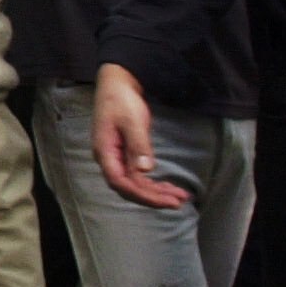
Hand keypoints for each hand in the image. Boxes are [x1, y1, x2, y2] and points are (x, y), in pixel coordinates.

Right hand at [92, 63, 188, 208]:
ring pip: (134, 183)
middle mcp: (108, 159)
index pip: (120, 182)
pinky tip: (168, 187)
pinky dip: (153, 184)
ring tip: (180, 197)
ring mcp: (116, 157)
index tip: (165, 200)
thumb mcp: (132, 121)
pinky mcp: (125, 154)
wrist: (116, 84)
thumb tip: (145, 170)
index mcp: (105, 151)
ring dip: (155, 192)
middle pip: (128, 187)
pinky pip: (138, 175)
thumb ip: (138, 145)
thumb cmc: (121, 100)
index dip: (142, 194)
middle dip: (153, 197)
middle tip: (178, 201)